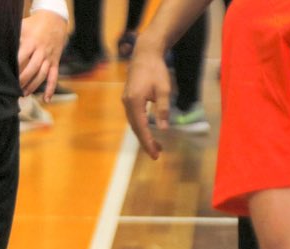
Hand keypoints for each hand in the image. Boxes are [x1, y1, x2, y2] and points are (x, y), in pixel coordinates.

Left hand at [18, 10, 67, 100]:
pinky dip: (51, 89)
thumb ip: (12, 36)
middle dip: (23, 80)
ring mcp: (49, 58)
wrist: (55, 19)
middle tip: (13, 89)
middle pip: (32, 68)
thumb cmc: (34, 24)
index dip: (14, 68)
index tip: (6, 77)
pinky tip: (46, 100)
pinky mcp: (55, 62)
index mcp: (31, 43)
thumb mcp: (22, 26)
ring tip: (24, 94)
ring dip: (33, 86)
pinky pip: (54, 77)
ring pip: (42, 75)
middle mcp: (41, 51)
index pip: (21, 58)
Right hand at [121, 36, 171, 159]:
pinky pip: (133, 117)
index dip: (148, 142)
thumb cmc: (156, 70)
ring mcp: (126, 102)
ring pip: (134, 124)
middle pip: (135, 128)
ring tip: (155, 145)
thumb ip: (163, 109)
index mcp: (135, 102)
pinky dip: (141, 127)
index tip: (155, 154)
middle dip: (145, 142)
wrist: (144, 54)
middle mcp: (127, 104)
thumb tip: (163, 128)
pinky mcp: (128, 99)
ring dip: (143, 135)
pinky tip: (149, 130)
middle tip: (157, 154)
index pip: (142, 128)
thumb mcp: (163, 89)